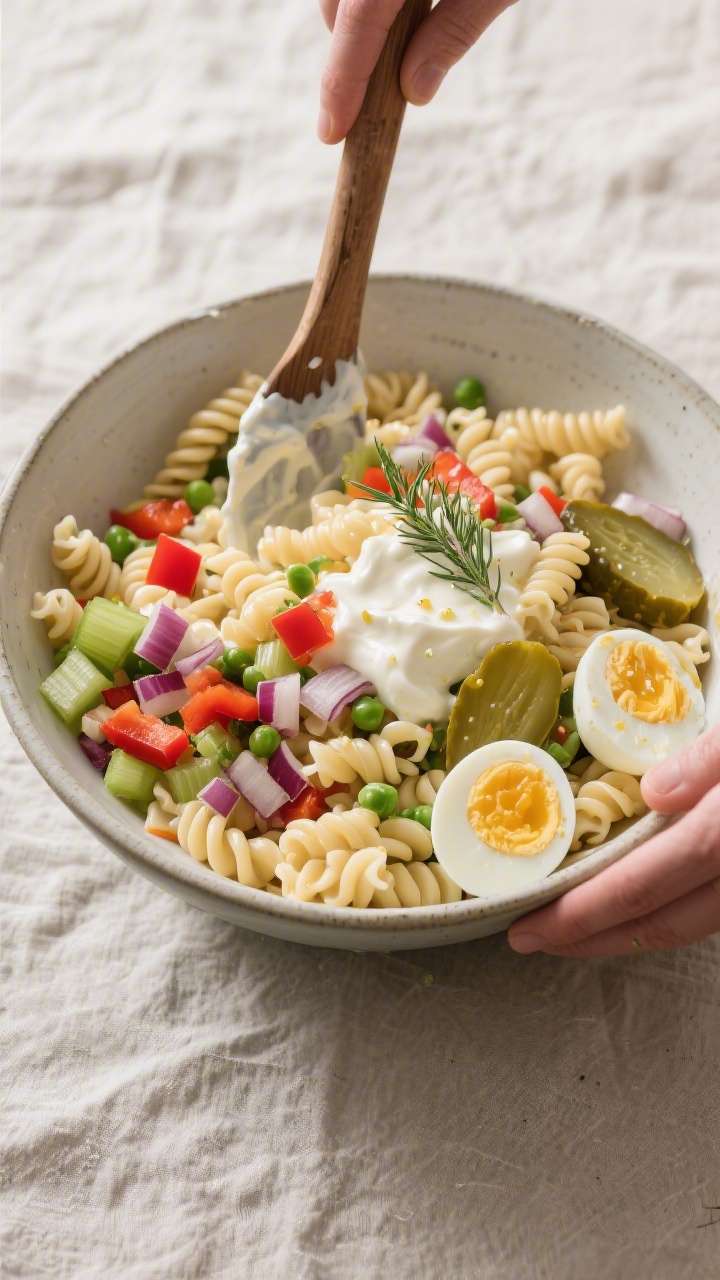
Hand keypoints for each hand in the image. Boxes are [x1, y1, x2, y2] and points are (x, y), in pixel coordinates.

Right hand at [317, 0, 515, 143]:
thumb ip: (456, 30)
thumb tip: (414, 89)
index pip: (358, 22)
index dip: (342, 80)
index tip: (332, 131)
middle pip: (339, 7)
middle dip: (352, 48)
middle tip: (384, 85)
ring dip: (361, 21)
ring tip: (407, 37)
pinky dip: (371, 2)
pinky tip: (406, 9)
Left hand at [508, 724, 719, 956]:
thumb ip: (702, 762)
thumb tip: (651, 791)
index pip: (638, 887)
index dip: (578, 914)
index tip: (528, 926)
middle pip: (655, 925)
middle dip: (586, 937)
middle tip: (531, 939)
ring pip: (681, 927)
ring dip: (621, 933)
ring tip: (568, 928)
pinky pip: (700, 912)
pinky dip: (657, 914)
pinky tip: (626, 905)